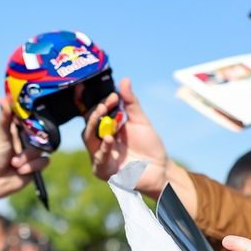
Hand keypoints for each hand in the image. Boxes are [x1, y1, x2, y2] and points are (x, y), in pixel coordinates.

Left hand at [0, 99, 49, 203]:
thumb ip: (4, 117)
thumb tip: (3, 97)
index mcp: (17, 130)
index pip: (31, 119)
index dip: (34, 118)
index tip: (34, 119)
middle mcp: (26, 140)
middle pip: (40, 134)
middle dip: (30, 143)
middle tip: (18, 147)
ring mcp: (31, 153)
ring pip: (42, 149)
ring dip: (28, 157)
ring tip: (14, 163)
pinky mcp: (36, 167)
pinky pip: (44, 161)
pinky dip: (32, 166)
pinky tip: (20, 170)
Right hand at [82, 78, 172, 197]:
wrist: (161, 168)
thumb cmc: (150, 146)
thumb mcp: (140, 120)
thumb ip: (130, 102)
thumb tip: (125, 80)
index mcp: (107, 129)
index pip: (95, 113)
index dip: (97, 102)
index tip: (110, 95)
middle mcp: (100, 141)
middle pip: (89, 125)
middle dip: (94, 113)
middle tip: (104, 104)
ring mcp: (100, 156)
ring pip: (89, 139)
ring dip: (94, 126)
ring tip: (102, 114)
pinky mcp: (104, 170)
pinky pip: (99, 159)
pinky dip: (103, 149)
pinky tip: (109, 139)